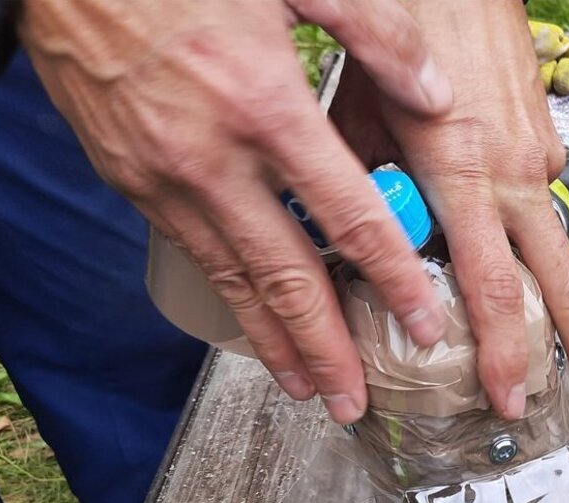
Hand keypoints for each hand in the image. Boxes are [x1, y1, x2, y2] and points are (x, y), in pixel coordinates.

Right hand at [20, 0, 454, 422]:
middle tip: (358, 399)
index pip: (349, 216)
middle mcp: (212, 159)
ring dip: (275, 344)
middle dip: (328, 347)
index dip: (391, 277)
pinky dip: (232, 301)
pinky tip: (255, 326)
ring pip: (234, 281)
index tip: (423, 322)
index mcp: (264, 106)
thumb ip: (377, 33)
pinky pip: (197, 255)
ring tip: (310, 390)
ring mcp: (164, 179)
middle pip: (286, 276)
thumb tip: (436, 95)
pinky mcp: (132, 182)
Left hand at [329, 0, 568, 418]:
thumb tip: (355, 242)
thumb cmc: (410, 26)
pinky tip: (510, 247)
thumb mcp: (362, 110)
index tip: (506, 396)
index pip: (494, 286)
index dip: (503, 350)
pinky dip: (526, 237)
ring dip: (560, 298)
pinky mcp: (545, 140)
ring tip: (564, 345)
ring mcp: (536, 157)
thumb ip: (366, 184)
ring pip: (555, 245)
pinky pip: (537, 203)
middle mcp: (513, 172)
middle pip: (561, 279)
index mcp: (463, 170)